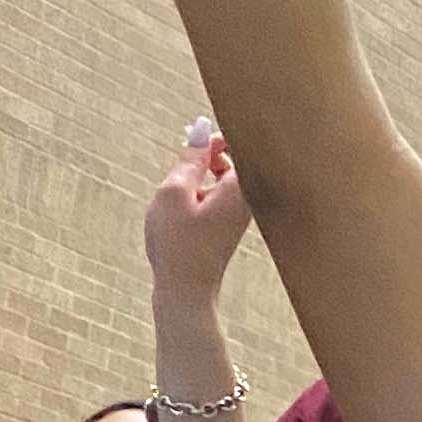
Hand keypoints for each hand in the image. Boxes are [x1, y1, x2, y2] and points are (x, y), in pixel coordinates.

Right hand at [144, 123, 253, 293]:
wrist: (186, 290)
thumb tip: (200, 131)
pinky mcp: (229, 223)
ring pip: (221, 175)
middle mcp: (247, 198)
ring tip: (179, 194)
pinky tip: (181, 210)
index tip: (191, 139)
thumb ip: (190, 159)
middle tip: (181, 171)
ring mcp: (240, 212)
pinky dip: (198, 192)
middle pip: (232, 157)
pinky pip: (217, 193)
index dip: (215, 134)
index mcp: (241, 187)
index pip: (240, 142)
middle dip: (206, 154)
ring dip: (198, 176)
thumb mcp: (174, 192)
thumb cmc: (178, 243)